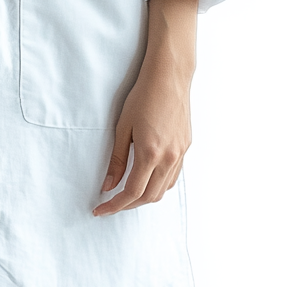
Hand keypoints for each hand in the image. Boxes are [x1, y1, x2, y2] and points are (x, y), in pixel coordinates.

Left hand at [92, 0, 196, 216]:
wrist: (170, 77)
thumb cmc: (143, 96)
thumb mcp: (123, 127)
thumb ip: (116, 160)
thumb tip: (108, 185)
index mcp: (151, 154)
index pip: (132, 192)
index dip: (115, 205)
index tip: (100, 209)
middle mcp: (169, 158)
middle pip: (149, 197)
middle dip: (128, 205)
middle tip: (110, 204)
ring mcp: (181, 154)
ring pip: (164, 190)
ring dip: (144, 197)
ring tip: (126, 195)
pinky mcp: (186, 148)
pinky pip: (173, 177)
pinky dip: (159, 185)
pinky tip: (147, 180)